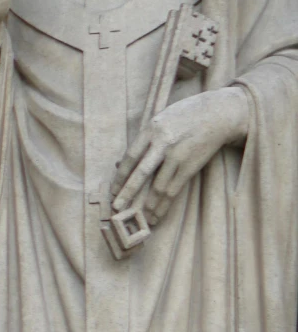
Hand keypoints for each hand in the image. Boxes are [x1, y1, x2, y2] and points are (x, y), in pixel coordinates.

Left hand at [112, 85, 248, 226]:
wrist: (218, 113)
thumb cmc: (185, 115)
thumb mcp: (161, 119)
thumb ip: (145, 140)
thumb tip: (122, 162)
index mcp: (152, 129)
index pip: (130, 157)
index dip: (120, 176)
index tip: (112, 191)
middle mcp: (163, 142)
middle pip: (141, 172)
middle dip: (127, 192)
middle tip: (116, 208)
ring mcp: (178, 155)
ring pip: (159, 186)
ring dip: (149, 205)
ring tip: (141, 219)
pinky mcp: (191, 165)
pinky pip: (174, 189)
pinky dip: (164, 204)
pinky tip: (158, 214)